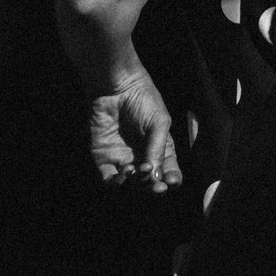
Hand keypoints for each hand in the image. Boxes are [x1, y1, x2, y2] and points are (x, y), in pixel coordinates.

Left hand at [85, 71, 180, 191]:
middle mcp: (142, 157)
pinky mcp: (104, 159)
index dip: (171, 180)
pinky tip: (123, 173)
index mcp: (160, 149)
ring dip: (136, 184)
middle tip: (156, 186)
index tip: (170, 182)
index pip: (168, 171)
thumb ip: (158, 149)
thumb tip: (155, 176)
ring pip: (130, 184)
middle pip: (149, 182)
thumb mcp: (159, 123)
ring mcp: (123, 159)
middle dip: (153, 187)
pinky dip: (116, 182)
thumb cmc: (144, 100)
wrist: (116, 89)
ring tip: (138, 171)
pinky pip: (109, 179)